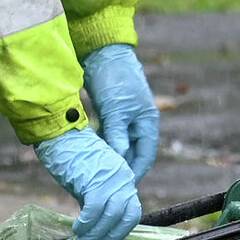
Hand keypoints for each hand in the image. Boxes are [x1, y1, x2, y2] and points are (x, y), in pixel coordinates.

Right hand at [34, 128, 142, 239]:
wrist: (59, 136)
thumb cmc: (70, 155)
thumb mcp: (91, 179)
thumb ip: (98, 198)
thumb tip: (95, 223)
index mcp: (124, 176)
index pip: (132, 210)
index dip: (120, 229)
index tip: (107, 239)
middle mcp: (124, 177)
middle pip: (128, 216)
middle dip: (111, 235)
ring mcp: (112, 179)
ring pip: (112, 217)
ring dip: (97, 233)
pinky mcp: (96, 181)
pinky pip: (94, 211)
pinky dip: (86, 224)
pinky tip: (78, 229)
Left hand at [82, 44, 158, 182]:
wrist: (102, 52)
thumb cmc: (114, 78)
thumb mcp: (115, 109)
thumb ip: (117, 134)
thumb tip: (118, 159)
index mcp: (147, 121)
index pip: (145, 154)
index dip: (136, 171)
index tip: (124, 187)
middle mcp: (138, 121)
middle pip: (132, 151)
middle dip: (122, 168)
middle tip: (107, 185)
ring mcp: (124, 117)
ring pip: (119, 144)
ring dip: (111, 158)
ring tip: (98, 175)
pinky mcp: (110, 112)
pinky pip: (108, 135)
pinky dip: (102, 145)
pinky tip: (92, 156)